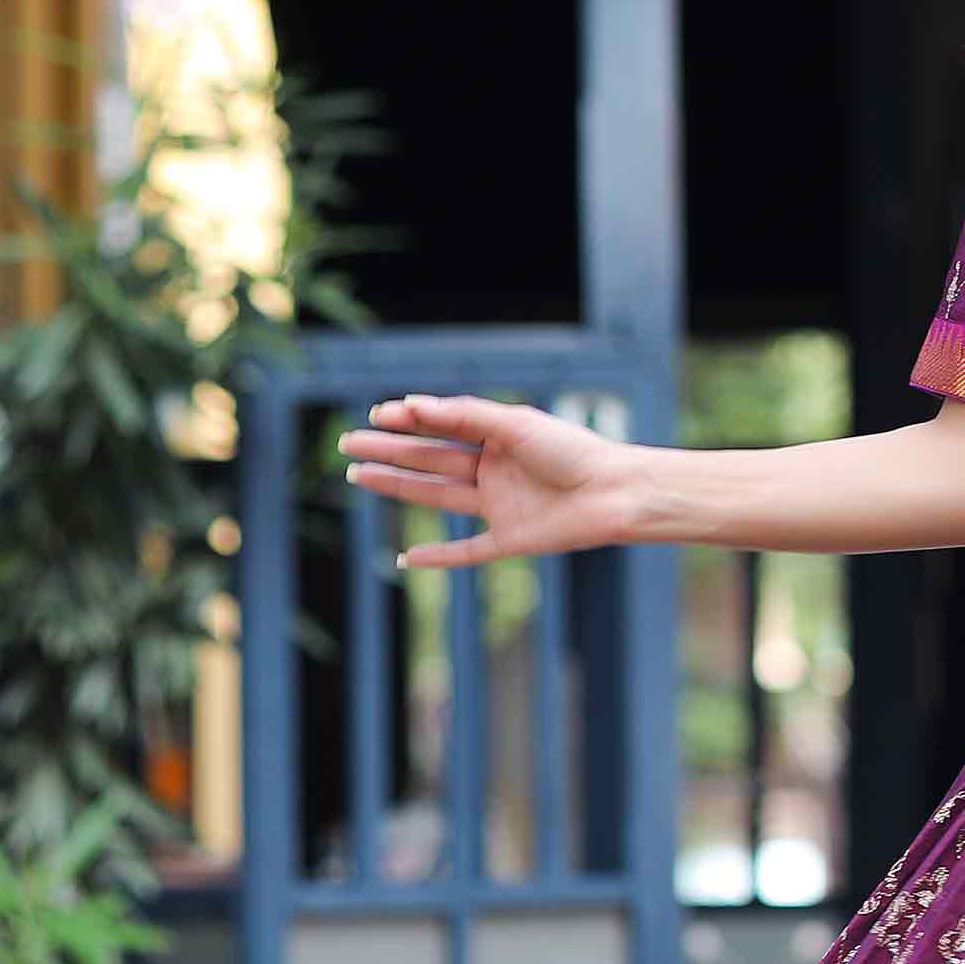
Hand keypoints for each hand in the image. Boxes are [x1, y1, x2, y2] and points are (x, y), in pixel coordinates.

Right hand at [335, 393, 644, 569]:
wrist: (617, 494)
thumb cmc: (574, 451)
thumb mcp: (516, 425)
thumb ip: (466, 416)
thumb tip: (412, 404)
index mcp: (498, 438)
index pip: (442, 427)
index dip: (408, 421)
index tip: (377, 415)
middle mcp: (494, 471)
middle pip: (430, 460)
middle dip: (388, 452)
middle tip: (347, 446)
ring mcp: (500, 506)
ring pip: (437, 496)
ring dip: (397, 487)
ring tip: (357, 477)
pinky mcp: (510, 540)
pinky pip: (467, 552)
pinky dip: (438, 557)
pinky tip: (407, 559)